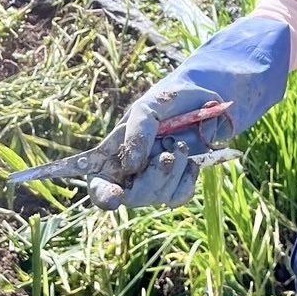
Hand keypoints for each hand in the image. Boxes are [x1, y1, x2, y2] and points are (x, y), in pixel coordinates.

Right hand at [88, 82, 219, 209]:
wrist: (197, 98)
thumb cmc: (163, 102)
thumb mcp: (146, 108)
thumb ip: (137, 133)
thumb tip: (131, 168)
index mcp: (111, 158)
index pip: (99, 186)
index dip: (104, 195)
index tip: (115, 197)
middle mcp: (129, 176)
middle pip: (132, 197)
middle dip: (153, 177)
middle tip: (166, 155)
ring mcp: (154, 182)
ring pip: (158, 197)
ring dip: (174, 170)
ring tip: (180, 144)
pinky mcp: (177, 183)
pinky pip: (180, 196)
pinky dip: (188, 177)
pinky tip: (191, 159)